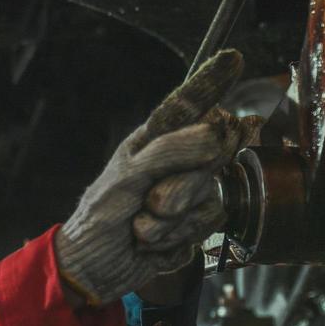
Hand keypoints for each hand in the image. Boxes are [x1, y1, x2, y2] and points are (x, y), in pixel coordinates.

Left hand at [55, 50, 258, 305]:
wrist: (91, 268)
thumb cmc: (98, 217)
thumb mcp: (126, 176)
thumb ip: (170, 150)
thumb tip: (217, 134)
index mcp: (155, 140)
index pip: (191, 106)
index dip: (212, 83)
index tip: (234, 57)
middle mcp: (177, 162)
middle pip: (212, 159)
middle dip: (179, 188)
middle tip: (148, 202)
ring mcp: (188, 195)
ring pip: (208, 201)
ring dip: (168, 223)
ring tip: (140, 228)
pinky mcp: (194, 228)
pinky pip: (202, 232)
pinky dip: (171, 243)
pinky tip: (149, 245)